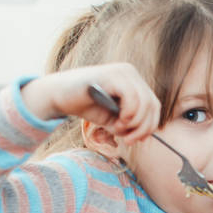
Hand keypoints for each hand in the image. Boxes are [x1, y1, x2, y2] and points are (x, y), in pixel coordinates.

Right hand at [20, 62, 161, 143]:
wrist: (58, 96)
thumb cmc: (86, 106)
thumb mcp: (113, 118)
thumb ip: (130, 123)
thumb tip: (146, 134)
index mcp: (134, 81)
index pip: (154, 105)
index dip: (150, 125)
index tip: (137, 139)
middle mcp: (130, 73)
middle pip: (152, 105)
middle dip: (143, 128)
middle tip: (128, 140)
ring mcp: (122, 72)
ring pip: (145, 102)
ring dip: (134, 123)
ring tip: (118, 129)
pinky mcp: (111, 75)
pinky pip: (132, 96)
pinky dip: (128, 113)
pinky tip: (118, 120)